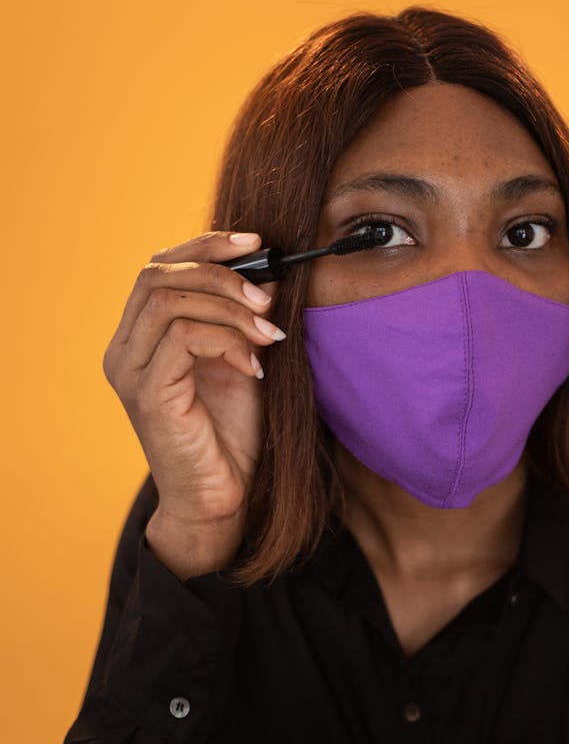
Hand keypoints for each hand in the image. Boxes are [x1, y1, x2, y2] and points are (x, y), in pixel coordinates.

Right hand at [103, 231, 285, 575]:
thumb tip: (266, 274)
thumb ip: (240, 319)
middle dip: (220, 273)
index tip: (257, 245)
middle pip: (157, 274)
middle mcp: (124, 349)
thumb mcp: (239, 361)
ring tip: (269, 333)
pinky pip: (183, 337)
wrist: (220, 499)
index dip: (206, 246)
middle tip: (268, 297)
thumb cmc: (230, 435)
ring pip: (170, 300)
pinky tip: (255, 365)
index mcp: (140, 337)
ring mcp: (130, 371)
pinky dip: (228, 340)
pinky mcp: (147, 393)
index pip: (157, 267)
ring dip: (229, 308)